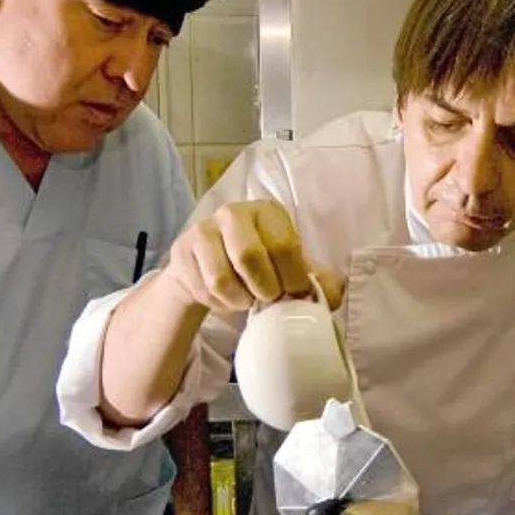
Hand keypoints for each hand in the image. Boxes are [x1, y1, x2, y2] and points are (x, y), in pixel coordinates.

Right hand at [164, 201, 341, 312]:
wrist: (209, 270)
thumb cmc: (260, 268)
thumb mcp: (291, 270)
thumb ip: (320, 281)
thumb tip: (331, 294)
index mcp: (268, 211)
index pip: (284, 245)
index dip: (292, 279)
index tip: (294, 294)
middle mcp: (233, 212)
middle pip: (249, 256)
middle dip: (264, 289)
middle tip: (269, 299)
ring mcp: (204, 229)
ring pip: (222, 278)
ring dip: (240, 300)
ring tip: (247, 299)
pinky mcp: (183, 251)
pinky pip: (204, 288)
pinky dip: (220, 303)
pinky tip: (227, 297)